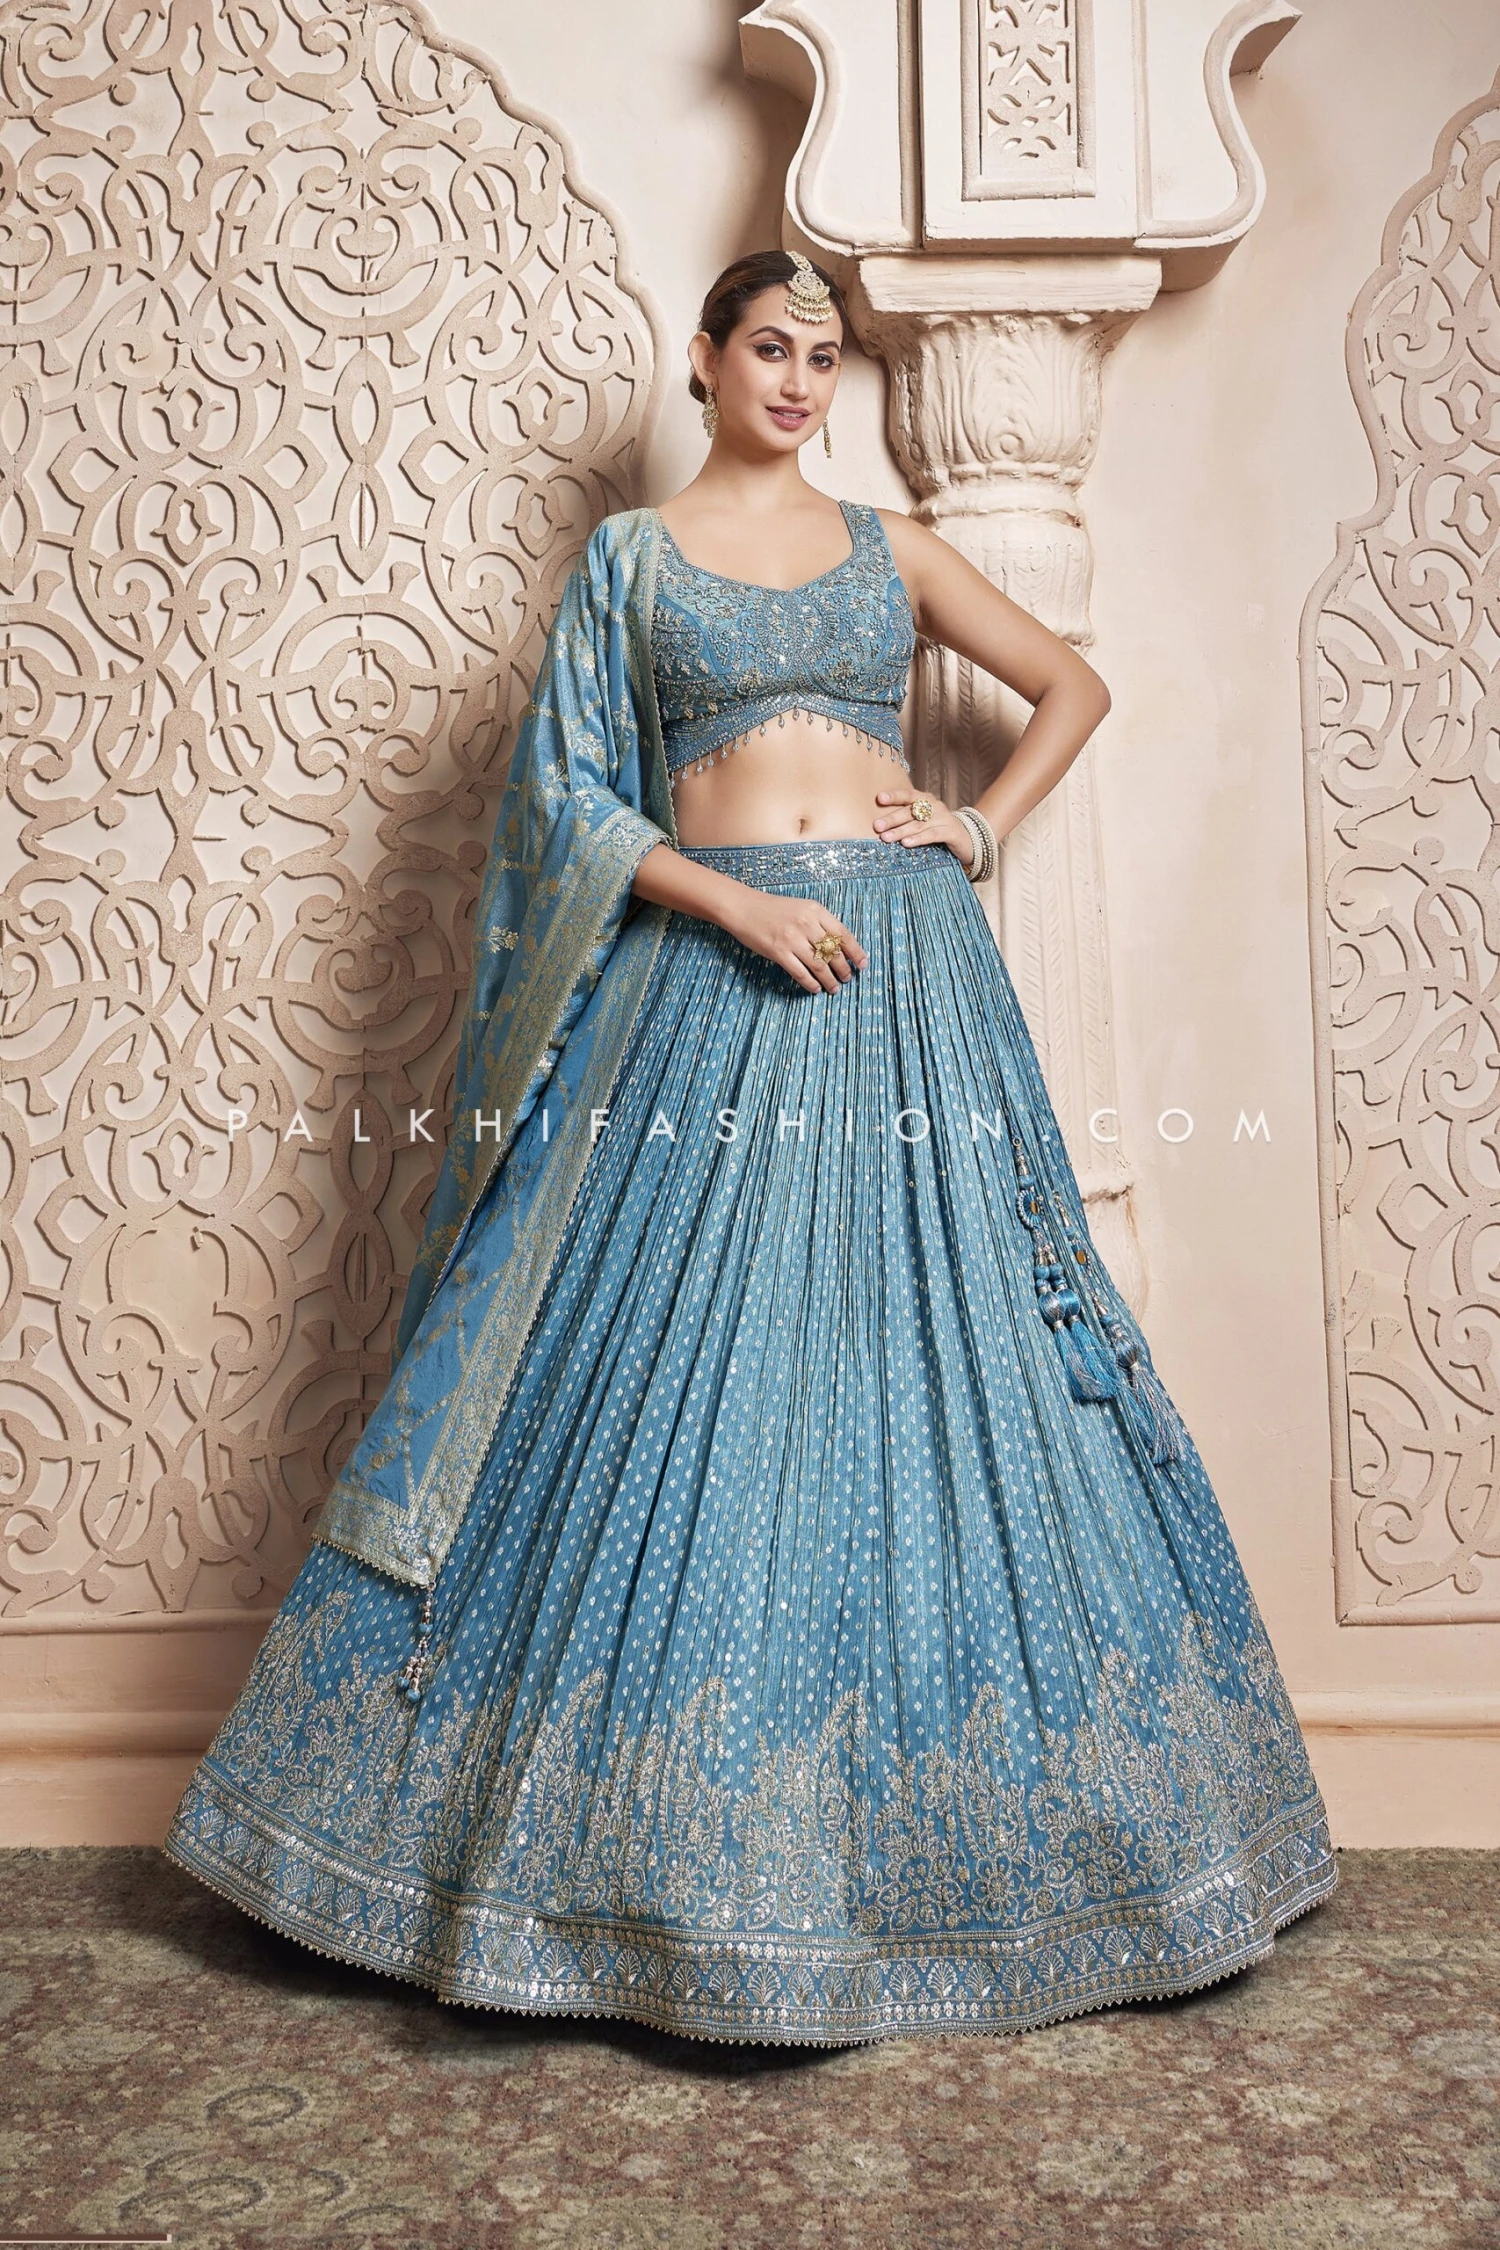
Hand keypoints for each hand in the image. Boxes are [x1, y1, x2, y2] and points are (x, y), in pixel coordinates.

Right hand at [721, 889, 867, 994]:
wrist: (745, 908)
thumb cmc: (774, 909)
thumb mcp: (802, 908)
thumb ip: (820, 923)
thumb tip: (839, 947)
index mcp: (815, 911)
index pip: (843, 934)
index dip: (856, 952)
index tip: (863, 964)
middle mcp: (806, 924)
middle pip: (833, 952)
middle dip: (844, 969)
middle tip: (847, 979)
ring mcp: (792, 939)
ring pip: (819, 965)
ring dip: (829, 979)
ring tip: (835, 988)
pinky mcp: (779, 952)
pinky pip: (800, 972)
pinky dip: (811, 983)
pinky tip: (816, 989)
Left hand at [873, 789, 973, 866]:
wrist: (968, 839)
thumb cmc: (938, 829)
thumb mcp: (923, 820)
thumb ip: (906, 818)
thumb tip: (880, 824)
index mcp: (926, 800)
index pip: (908, 795)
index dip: (894, 796)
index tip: (879, 798)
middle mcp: (935, 806)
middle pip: (911, 811)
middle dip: (892, 818)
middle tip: (877, 826)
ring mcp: (944, 818)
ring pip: (919, 824)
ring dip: (900, 831)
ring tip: (886, 837)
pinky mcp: (951, 832)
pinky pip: (932, 835)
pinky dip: (918, 839)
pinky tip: (906, 843)